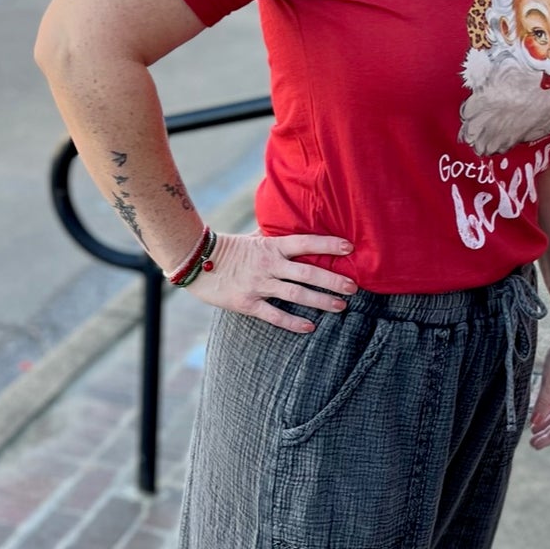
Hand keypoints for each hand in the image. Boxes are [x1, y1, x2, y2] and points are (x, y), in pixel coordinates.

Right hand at [186, 232, 355, 331]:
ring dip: (320, 301)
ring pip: (296, 294)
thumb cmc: (227, 249)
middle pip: (307, 273)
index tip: (349, 248)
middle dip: (332, 280)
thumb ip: (273, 235)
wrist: (195, 262)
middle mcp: (269, 265)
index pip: (305, 243)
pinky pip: (274, 315)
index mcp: (271, 246)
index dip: (328, 244)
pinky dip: (293, 322)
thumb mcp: (252, 238)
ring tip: (341, 307)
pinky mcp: (247, 303)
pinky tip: (310, 327)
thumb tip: (290, 222)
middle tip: (354, 287)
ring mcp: (259, 285)